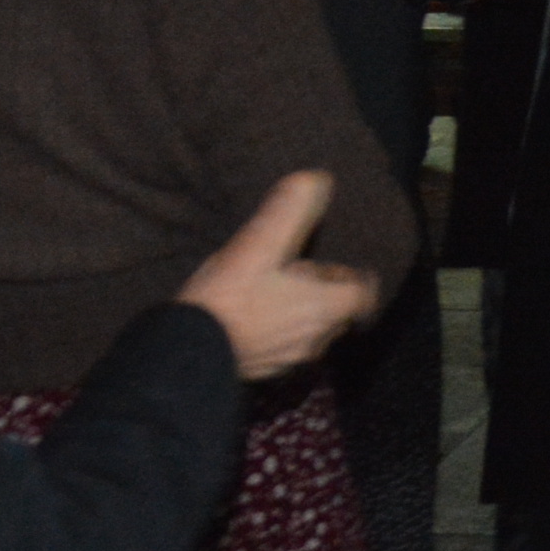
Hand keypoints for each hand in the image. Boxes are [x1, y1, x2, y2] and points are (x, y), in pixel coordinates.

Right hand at [175, 171, 382, 377]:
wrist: (187, 350)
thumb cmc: (228, 297)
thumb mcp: (259, 244)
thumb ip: (289, 211)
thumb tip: (317, 179)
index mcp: (323, 308)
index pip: (363, 296)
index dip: (358, 280)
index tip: (346, 269)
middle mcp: (314, 339)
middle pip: (337, 314)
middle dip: (327, 293)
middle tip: (304, 271)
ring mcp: (288, 359)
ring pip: (311, 333)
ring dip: (302, 312)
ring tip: (277, 290)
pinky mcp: (264, 371)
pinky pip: (284, 348)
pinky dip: (280, 331)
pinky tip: (254, 316)